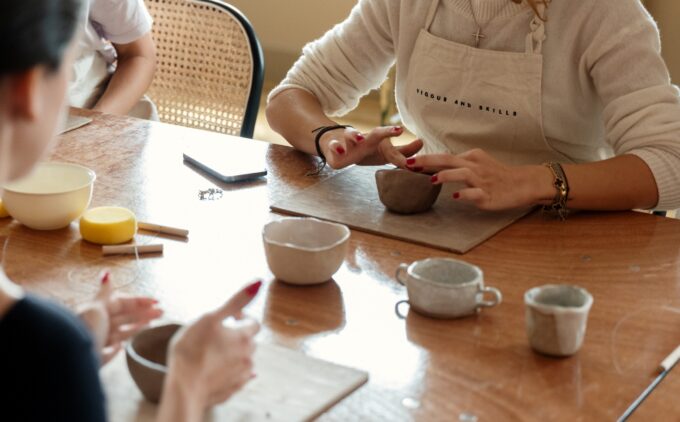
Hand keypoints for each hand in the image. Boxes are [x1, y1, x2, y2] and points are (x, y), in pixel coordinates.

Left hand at [78, 272, 162, 363]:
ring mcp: (99, 340)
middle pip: (124, 317)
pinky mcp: (99, 357)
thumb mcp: (96, 307)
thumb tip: (106, 273)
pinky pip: (112, 349)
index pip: (122, 303)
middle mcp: (98, 324)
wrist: (72, 355)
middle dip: (143, 313)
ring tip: (152, 324)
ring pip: (121, 332)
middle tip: (161, 312)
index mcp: (97, 310)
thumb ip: (105, 292)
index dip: (138, 301)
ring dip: (137, 327)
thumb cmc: (85, 328)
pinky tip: (123, 346)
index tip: (155, 302)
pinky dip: (118, 347)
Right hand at [163, 281, 260, 410]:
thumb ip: (235, 301)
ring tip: (214, 352)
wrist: (183, 388)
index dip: (242, 317)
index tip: (228, 318)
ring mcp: (240, 376)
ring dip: (234, 353)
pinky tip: (219, 370)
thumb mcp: (210, 317)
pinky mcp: (231, 390)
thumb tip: (258, 282)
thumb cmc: (192, 350)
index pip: (254, 323)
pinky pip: (237, 378)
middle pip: (249, 341)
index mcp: (244, 337)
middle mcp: (247, 357)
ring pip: (244, 360)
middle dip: (238, 335)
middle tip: (218, 334)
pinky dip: (231, 371)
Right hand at [319, 125, 423, 168]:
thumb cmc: (364, 150)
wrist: (335, 145)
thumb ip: (403, 152)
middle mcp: (365, 139)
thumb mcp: (384, 153)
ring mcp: (349, 142)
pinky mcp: (334, 147)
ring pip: (351, 135)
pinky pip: (334, 146)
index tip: (421, 142)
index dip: (407, 147)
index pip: (395, 146)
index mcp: (378, 142)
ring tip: (360, 138)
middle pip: (376, 134)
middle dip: (387, 132)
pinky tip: (340, 151)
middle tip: (398, 131)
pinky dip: (336, 147)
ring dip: (355, 136)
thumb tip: (422, 144)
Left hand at [406, 148, 552, 210]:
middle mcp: (475, 166)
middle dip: (428, 161)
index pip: (445, 157)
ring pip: (462, 173)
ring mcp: (482, 180)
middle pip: (448, 159)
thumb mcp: (478, 164)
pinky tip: (456, 196)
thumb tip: (436, 168)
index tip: (408, 161)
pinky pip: (475, 193)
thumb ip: (459, 165)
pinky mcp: (488, 194)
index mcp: (471, 158)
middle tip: (410, 164)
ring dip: (446, 175)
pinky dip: (466, 194)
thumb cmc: (498, 175)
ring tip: (431, 180)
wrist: (523, 183)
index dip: (426, 159)